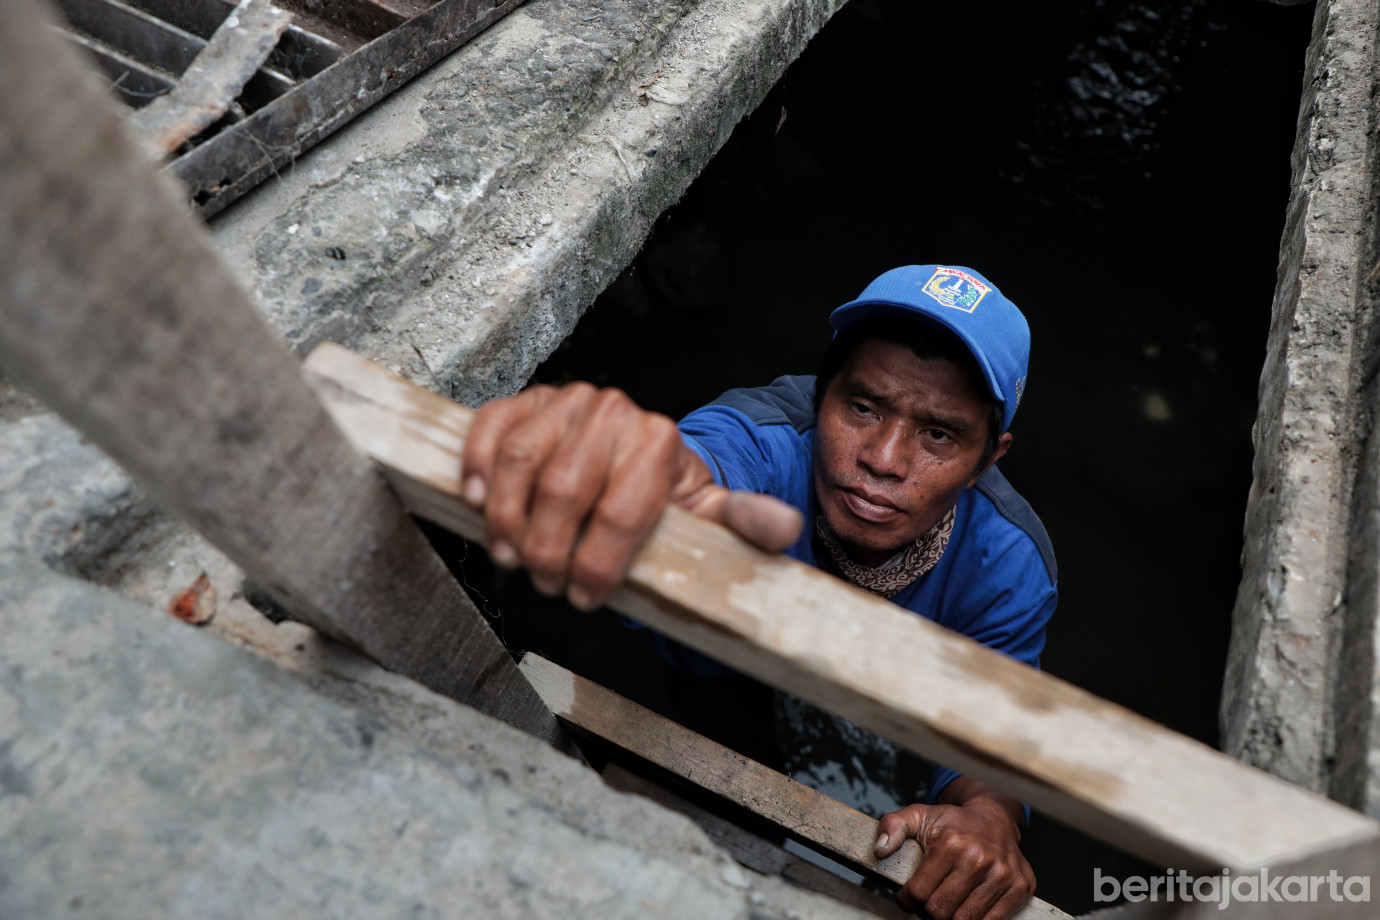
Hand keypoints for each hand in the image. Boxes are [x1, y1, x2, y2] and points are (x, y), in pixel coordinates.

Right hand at [460, 382, 802, 609]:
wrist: (627, 459)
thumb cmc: (660, 499)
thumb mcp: (705, 515)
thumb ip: (742, 522)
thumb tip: (785, 526)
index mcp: (659, 438)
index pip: (620, 512)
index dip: (596, 564)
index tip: (583, 595)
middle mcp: (612, 409)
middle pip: (564, 491)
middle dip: (549, 549)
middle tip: (545, 580)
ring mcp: (564, 400)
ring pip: (519, 463)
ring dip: (506, 518)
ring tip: (510, 555)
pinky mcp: (524, 400)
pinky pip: (489, 429)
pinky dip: (475, 467)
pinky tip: (474, 501)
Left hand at [875, 780, 1033, 919]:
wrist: (996, 819)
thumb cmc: (955, 822)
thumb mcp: (919, 816)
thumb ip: (893, 827)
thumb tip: (880, 849)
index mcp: (952, 843)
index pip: (918, 892)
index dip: (907, 900)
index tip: (907, 897)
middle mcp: (979, 859)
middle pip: (940, 911)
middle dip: (928, 911)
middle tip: (927, 902)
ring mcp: (1001, 875)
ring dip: (950, 917)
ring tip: (946, 903)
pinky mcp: (1019, 888)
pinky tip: (966, 906)